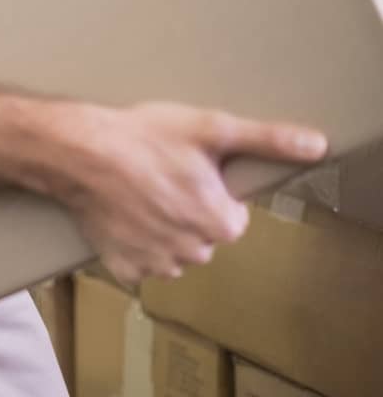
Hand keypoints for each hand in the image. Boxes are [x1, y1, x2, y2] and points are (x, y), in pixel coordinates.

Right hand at [62, 101, 327, 286]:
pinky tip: (122, 215)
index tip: (190, 170)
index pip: (232, 217)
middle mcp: (193, 253)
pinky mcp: (123, 268)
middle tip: (163, 175)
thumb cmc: (145, 137)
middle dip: (188, 211)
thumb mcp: (212, 128)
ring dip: (163, 229)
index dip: (213, 192)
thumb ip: (268, 139)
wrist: (79, 152)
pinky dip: (133, 244)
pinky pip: (139, 262)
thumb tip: (317, 145)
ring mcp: (156, 264)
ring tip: (139, 192)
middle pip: (202, 234)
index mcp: (220, 224)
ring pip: (173, 251)